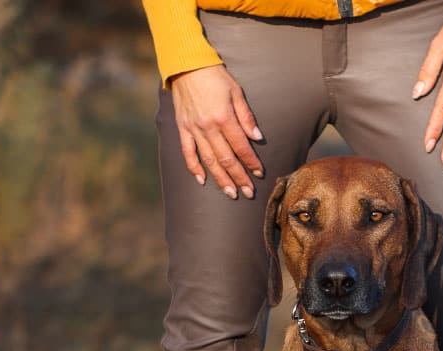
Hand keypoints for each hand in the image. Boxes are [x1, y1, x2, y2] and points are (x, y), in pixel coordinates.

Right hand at [171, 65, 263, 198]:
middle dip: (239, 177)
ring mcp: (194, 130)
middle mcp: (208, 127)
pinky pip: (188, 153)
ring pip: (209, 160)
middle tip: (248, 192)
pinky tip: (202, 180)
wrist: (186, 65)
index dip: (251, 162)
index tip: (260, 173)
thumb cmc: (215, 76)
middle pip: (226, 159)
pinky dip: (194, 168)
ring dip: (220, 178)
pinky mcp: (183, 128)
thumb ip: (246, 116)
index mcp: (224, 118)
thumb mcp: (236, 92)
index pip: (241, 147)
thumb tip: (257, 137)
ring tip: (230, 193)